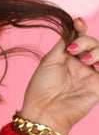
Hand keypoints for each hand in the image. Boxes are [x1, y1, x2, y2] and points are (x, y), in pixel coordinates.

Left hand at [19, 17, 98, 134]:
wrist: (44, 111)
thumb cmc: (41, 88)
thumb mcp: (49, 60)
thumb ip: (63, 43)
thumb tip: (73, 26)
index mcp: (67, 57)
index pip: (80, 37)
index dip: (81, 28)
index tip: (78, 22)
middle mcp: (80, 64)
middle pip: (93, 43)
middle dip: (86, 41)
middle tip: (73, 51)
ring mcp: (91, 74)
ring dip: (96, 51)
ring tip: (84, 60)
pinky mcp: (98, 85)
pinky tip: (95, 66)